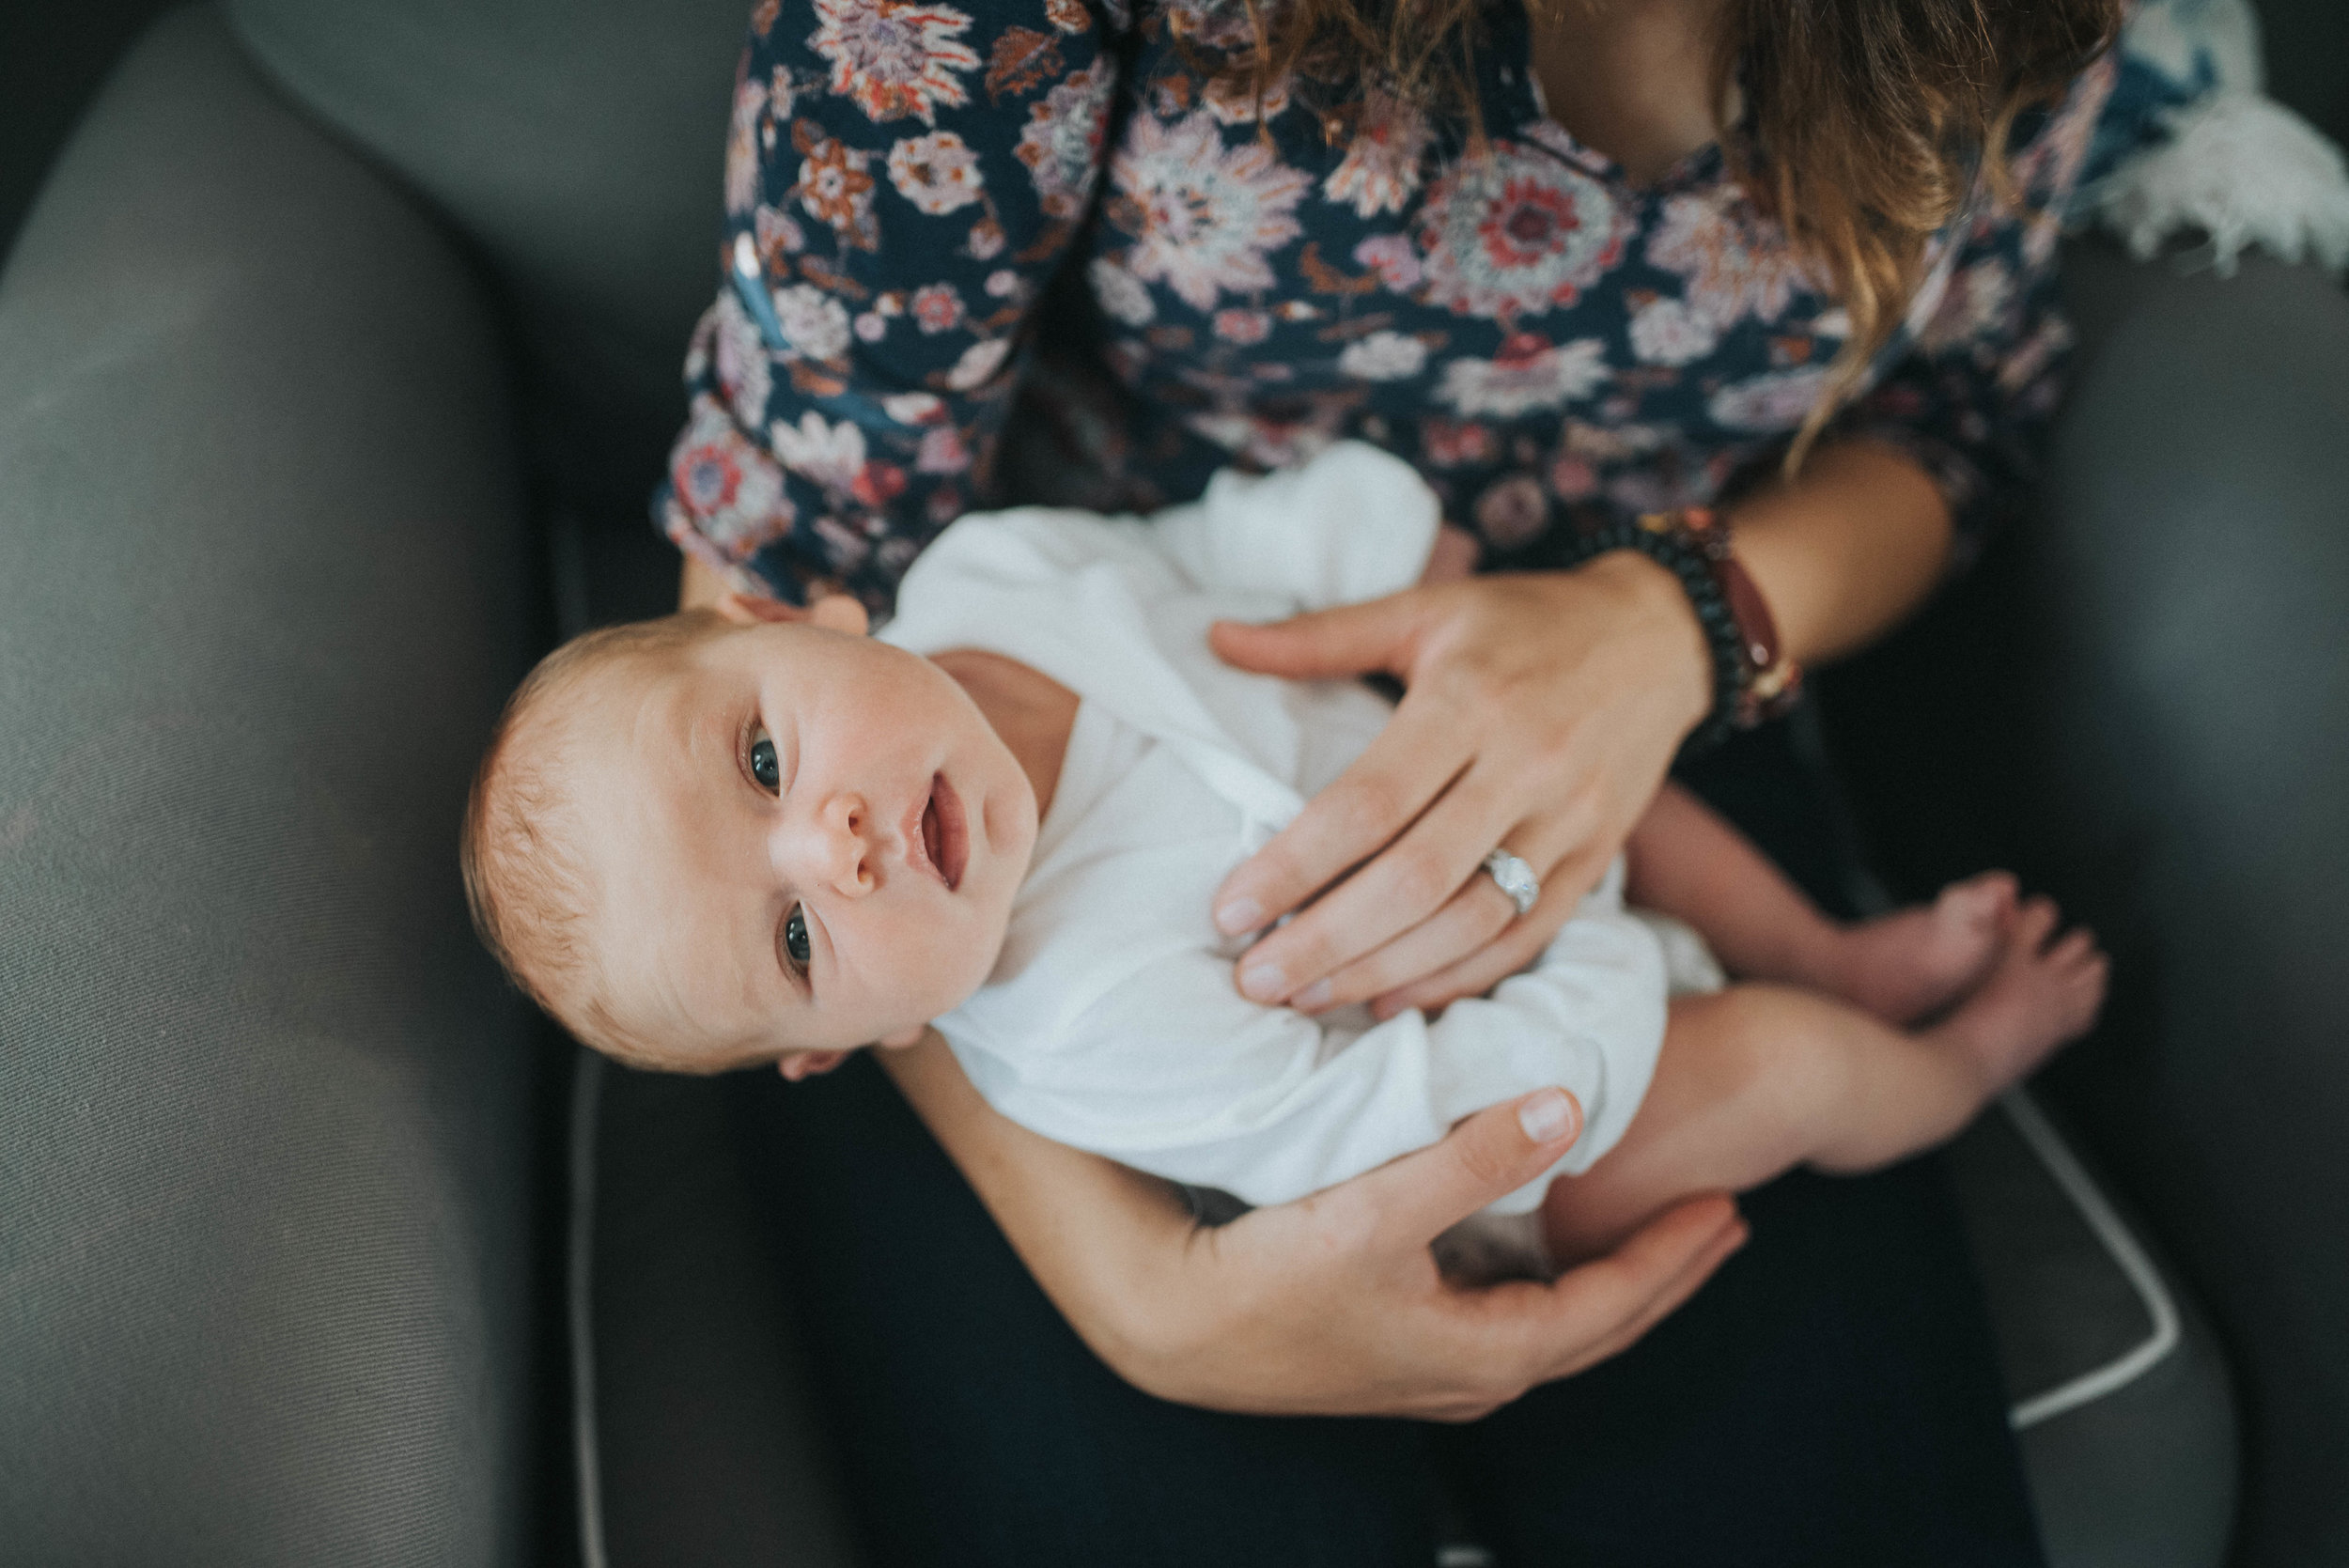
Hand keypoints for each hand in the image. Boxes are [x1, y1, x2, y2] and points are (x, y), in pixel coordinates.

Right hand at [885, 1036, 1746, 1418]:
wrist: (1171, 1329)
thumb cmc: (1266, 1275)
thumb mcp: (1372, 1209)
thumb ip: (1469, 1157)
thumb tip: (1563, 1106)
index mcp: (1478, 1352)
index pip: (1606, 1308)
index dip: (1669, 1257)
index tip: (1725, 1206)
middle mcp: (1464, 1372)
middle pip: (1594, 1327)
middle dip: (1661, 1274)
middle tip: (1721, 1223)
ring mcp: (1428, 1366)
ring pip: (1552, 1327)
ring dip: (1611, 1280)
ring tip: (1654, 1233)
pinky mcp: (1393, 1346)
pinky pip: (1508, 1318)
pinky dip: (1551, 1281)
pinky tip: (1545, 1247)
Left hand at [1208, 553, 1711, 1017]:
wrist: (1662, 636)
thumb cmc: (1523, 622)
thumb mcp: (1425, 611)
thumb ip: (1321, 636)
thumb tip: (1218, 639)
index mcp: (1468, 701)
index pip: (1368, 804)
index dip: (1294, 864)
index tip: (1230, 910)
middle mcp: (1522, 766)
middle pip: (1414, 879)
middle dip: (1325, 940)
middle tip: (1254, 978)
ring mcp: (1567, 821)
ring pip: (1469, 921)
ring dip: (1382, 972)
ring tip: (1305, 999)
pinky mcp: (1595, 859)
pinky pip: (1525, 937)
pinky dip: (1457, 978)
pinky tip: (1391, 1000)